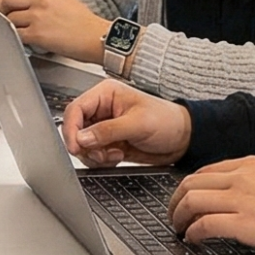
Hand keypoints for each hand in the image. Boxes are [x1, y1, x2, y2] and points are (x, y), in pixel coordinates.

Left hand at [0, 0, 110, 62]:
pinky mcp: (37, 34)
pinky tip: (27, 39)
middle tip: (14, 17)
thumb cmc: (83, 21)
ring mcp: (38, 16)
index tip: (15, 1)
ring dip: (13, 25)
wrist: (97, 37)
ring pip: (9, 18)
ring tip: (25, 30)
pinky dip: (18, 38)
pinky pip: (15, 34)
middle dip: (7, 9)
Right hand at [62, 79, 191, 167]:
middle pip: (75, 129)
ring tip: (115, 153)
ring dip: (95, 155)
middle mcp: (101, 110)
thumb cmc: (167, 121)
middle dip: (86, 146)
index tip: (76, 147)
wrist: (183, 140)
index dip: (71, 129)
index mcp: (105, 94)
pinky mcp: (108, 143)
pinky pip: (92, 155)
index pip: (75, 109)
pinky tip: (118, 156)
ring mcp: (104, 128)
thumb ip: (107, 131)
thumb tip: (82, 138)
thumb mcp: (138, 124)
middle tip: (102, 153)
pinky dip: (101, 160)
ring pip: (82, 145)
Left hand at [168, 158, 254, 254]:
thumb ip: (251, 182)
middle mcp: (242, 177)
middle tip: (173, 215)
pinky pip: (205, 224)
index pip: (204, 172)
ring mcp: (242, 200)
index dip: (188, 187)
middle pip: (191, 184)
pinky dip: (192, 232)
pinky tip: (193, 238)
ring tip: (179, 228)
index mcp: (250, 164)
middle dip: (175, 201)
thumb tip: (229, 194)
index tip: (184, 199)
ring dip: (179, 216)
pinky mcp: (245, 224)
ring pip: (191, 201)